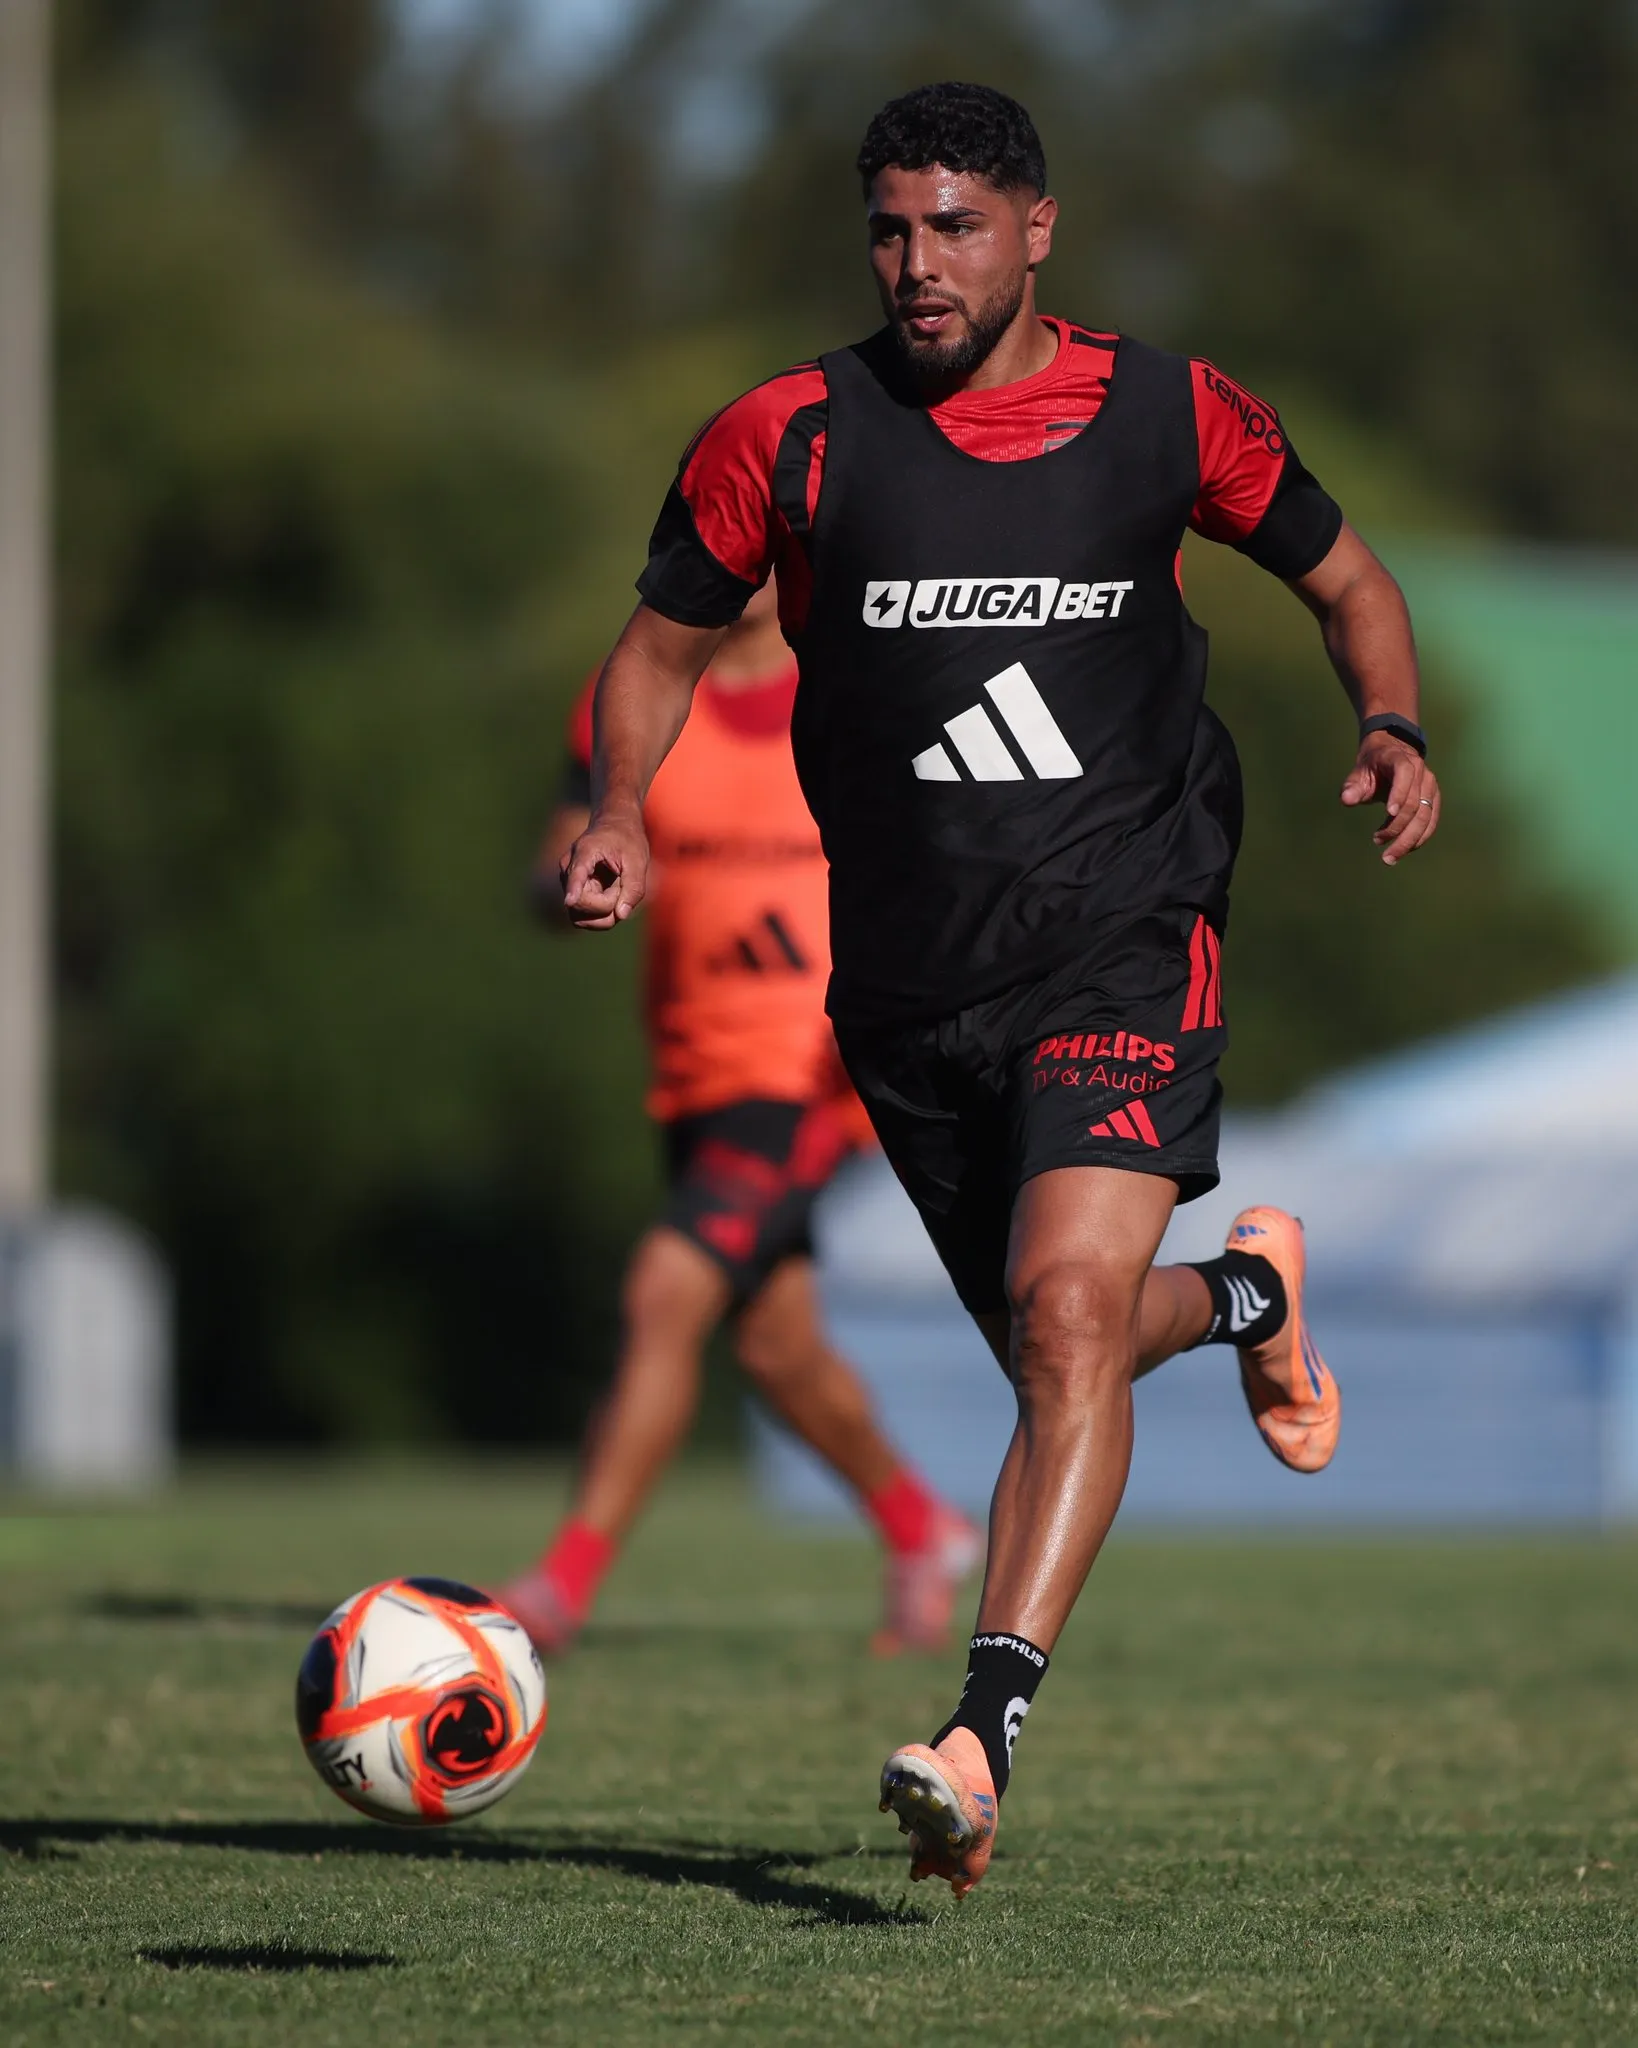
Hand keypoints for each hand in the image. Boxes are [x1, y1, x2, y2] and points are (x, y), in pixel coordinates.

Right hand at [560, 807, 649, 928]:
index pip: (576, 874)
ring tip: (616, 890)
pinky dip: (600, 914)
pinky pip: (582, 917)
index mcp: (585, 852)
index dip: (574, 890)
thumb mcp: (638, 860)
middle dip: (606, 905)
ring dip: (603, 913)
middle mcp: (568, 869)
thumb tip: (621, 915)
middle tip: (621, 886)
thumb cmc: (627, 839)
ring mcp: (568, 883)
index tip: (570, 901)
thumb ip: (633, 886)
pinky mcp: (572, 894)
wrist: (613, 825)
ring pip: (579, 916)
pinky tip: (610, 896)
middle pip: (580, 904)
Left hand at [1341, 733, 1440, 866]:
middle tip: (1379, 846)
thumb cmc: (1372, 767)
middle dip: (1399, 828)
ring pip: (1426, 816)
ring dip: (1409, 840)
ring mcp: (1430, 786)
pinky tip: (1405, 849)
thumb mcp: (1358, 773)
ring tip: (1390, 856)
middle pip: (1416, 804)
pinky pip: (1431, 821)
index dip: (1399, 793)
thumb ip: (1352, 786)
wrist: (1392, 755)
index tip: (1389, 813)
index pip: (1404, 774)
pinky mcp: (1434, 798)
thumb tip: (1346, 800)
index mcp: (1401, 760)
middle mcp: (1421, 772)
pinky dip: (1420, 837)